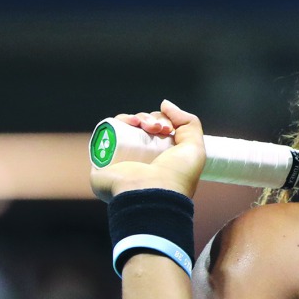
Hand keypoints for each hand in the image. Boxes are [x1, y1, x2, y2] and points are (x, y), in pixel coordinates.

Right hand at [90, 100, 206, 201]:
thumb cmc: (177, 177)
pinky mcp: (102, 161)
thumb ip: (188, 122)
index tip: (169, 128)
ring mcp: (120, 161)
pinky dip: (115, 122)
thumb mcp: (195, 148)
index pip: (157, 133)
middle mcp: (140, 162)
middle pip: (140, 129)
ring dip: (134, 118)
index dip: (162, 122)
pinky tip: (129, 122)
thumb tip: (165, 104)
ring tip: (144, 124)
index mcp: (160, 161)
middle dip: (150, 120)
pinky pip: (104, 134)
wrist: (153, 195)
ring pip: (123, 129)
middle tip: (157, 128)